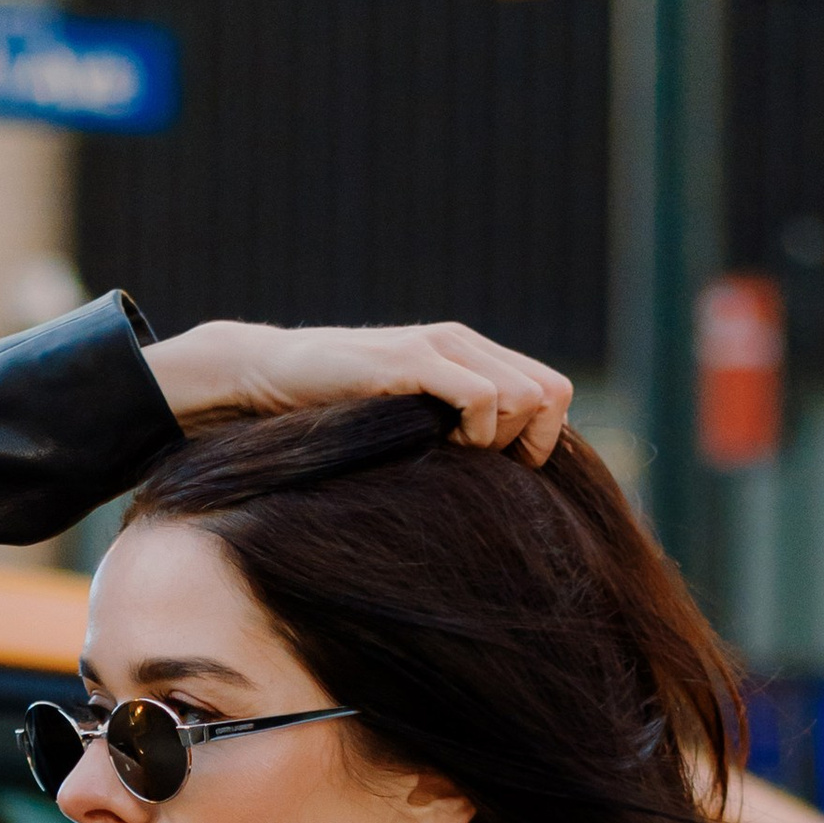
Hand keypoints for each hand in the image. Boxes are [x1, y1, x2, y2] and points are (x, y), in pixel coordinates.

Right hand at [146, 319, 571, 464]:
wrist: (269, 377)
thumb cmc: (334, 413)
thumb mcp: (406, 420)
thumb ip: (449, 428)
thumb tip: (499, 479)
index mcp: (469, 353)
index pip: (554, 391)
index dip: (540, 438)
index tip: (499, 469)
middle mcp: (463, 343)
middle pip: (549, 395)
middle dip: (523, 441)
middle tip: (474, 462)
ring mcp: (439, 347)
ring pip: (524, 396)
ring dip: (498, 440)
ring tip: (451, 453)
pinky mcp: (412, 361)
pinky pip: (480, 398)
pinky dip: (474, 433)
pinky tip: (437, 446)